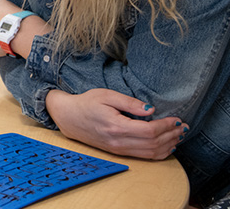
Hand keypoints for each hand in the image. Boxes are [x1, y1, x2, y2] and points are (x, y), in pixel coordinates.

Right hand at [46, 88, 187, 159]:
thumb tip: (150, 110)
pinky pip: (144, 156)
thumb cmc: (87, 103)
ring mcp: (118, 149)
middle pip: (153, 144)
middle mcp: (118, 141)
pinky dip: (159, 153)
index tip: (176, 118)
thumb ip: (129, 102)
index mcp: (116, 126)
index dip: (166, 126)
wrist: (69, 117)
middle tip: (183, 126)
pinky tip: (167, 145)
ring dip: (168, 145)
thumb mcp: (106, 95)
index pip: (149, 131)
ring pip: (151, 153)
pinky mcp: (118, 152)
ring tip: (178, 135)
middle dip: (172, 136)